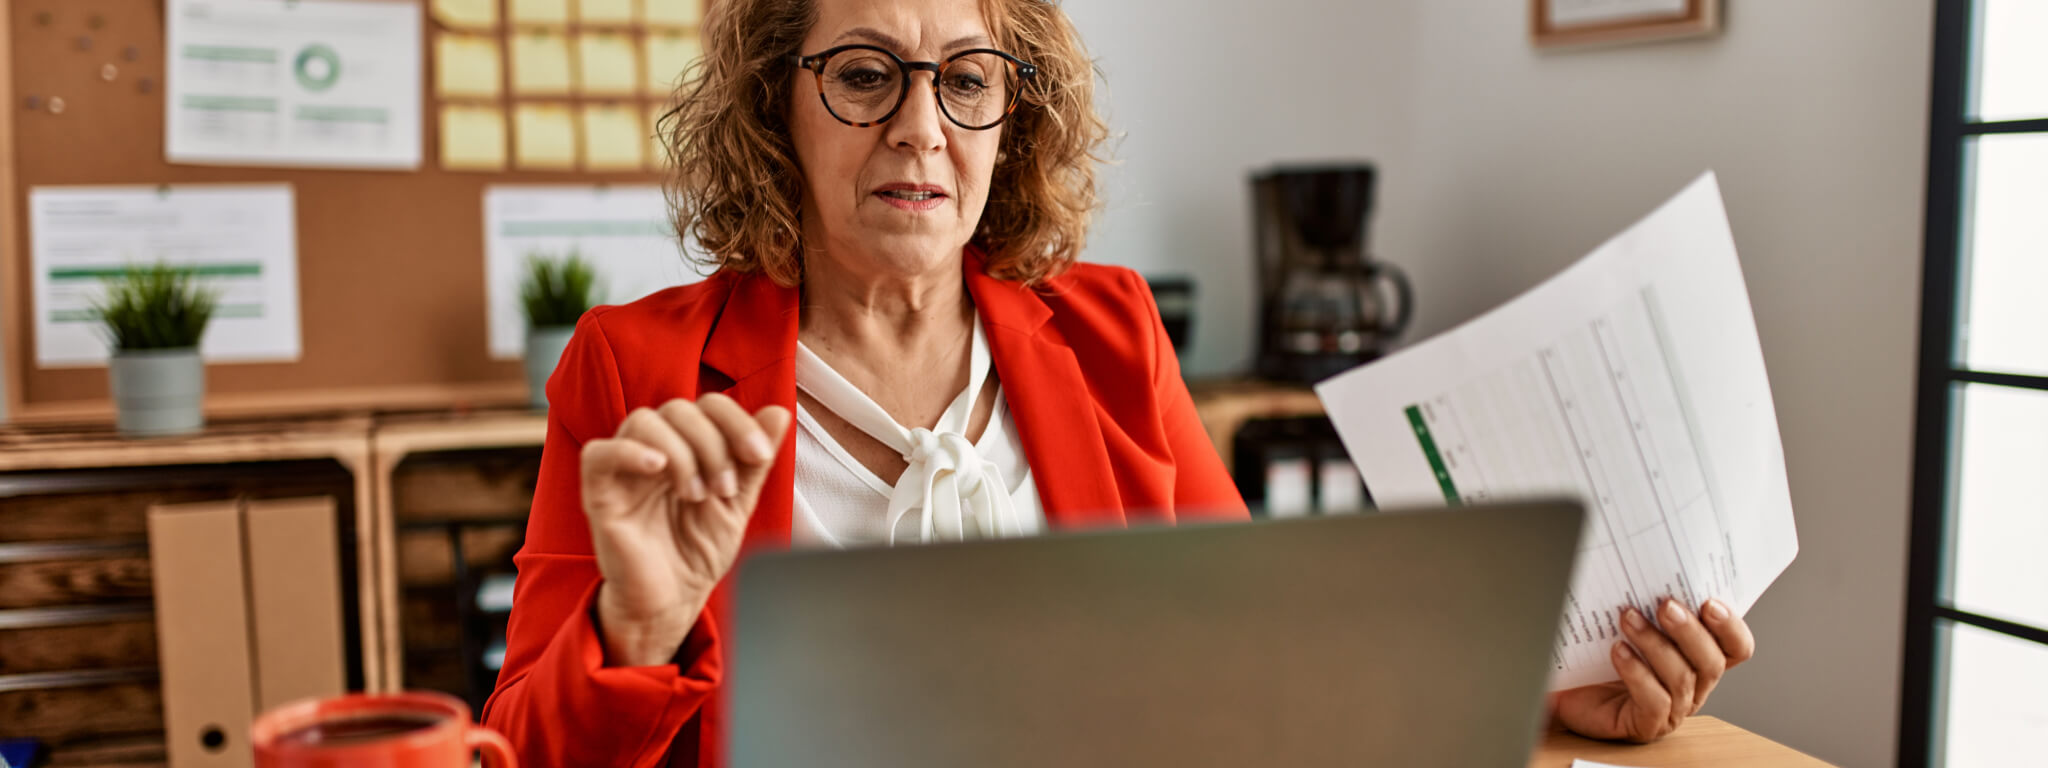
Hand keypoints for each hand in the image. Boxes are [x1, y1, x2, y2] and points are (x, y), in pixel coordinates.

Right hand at [579, 394, 790, 666]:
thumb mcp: (738, 503)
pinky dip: (628, 451)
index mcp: (688, 446)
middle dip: (712, 443)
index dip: (737, 421)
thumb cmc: (699, 551)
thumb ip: (754, 460)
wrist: (674, 600)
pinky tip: (657, 467)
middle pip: (678, 409)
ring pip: (643, 422)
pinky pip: (598, 454)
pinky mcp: (600, 494)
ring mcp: (625, 470)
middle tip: (725, 488)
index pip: (708, 405)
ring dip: (681, 452)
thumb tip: (779, 413)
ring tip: (696, 495)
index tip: (758, 455)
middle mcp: (655, 449)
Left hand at [1551, 598, 1756, 742]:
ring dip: (1654, 644)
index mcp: (1699, 659)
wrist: (1567, 688)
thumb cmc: (1601, 654)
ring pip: (1680, 678)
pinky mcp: (1646, 724)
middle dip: (1690, 631)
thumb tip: (1651, 570)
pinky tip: (1618, 651)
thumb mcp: (1632, 621)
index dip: (1731, 627)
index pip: (1736, 647)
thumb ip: (1651, 604)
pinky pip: (1653, 700)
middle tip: (1666, 605)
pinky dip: (1636, 672)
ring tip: (1629, 618)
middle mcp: (1694, 686)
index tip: (1710, 603)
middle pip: (1711, 662)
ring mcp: (1672, 708)